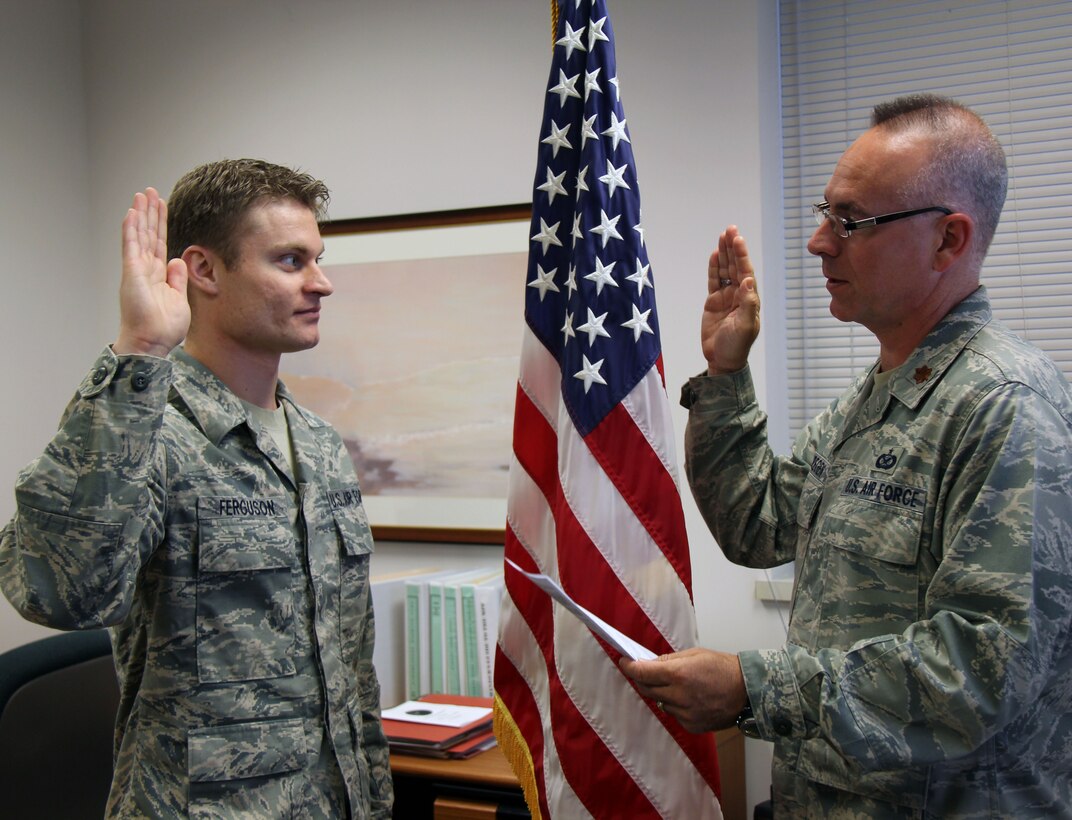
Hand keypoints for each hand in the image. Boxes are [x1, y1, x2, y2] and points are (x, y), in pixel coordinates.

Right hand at [114, 188, 189, 356]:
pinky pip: (131, 247)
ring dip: (140, 214)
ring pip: (139, 235)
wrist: (153, 342)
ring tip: (142, 195)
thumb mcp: (179, 298)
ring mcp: (137, 270)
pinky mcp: (132, 273)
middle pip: (148, 234)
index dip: (160, 224)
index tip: (161, 206)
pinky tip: (132, 213)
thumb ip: (177, 278)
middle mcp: (145, 269)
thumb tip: (177, 260)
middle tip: (150, 192)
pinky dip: (131, 230)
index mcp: (158, 275)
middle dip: (150, 212)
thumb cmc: (164, 327)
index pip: (159, 243)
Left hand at [619, 647, 747, 732]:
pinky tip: (691, 698)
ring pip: (661, 703)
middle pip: (647, 689)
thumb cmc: (721, 667)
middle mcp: (679, 696)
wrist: (747, 691)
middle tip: (646, 671)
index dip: (629, 667)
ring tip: (680, 685)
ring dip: (663, 693)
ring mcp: (685, 713)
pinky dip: (677, 705)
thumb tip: (648, 664)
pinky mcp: (692, 726)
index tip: (624, 662)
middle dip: (644, 679)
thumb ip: (669, 660)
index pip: (643, 673)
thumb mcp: (694, 654)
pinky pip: (675, 714)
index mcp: (678, 675)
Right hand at [701, 225, 759, 374]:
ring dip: (724, 254)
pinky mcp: (714, 302)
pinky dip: (714, 268)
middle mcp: (739, 294)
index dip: (741, 255)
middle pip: (736, 266)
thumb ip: (747, 303)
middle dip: (733, 248)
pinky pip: (714, 280)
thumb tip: (749, 280)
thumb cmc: (736, 345)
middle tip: (730, 229)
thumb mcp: (744, 326)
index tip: (737, 239)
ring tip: (723, 236)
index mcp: (749, 298)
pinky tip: (715, 255)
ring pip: (725, 270)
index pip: (745, 271)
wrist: (721, 359)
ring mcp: (726, 297)